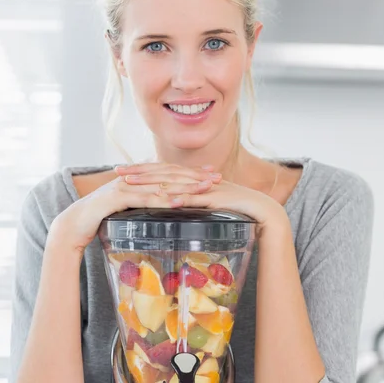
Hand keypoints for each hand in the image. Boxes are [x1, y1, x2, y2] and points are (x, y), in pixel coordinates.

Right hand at [50, 163, 220, 257]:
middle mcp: (133, 178)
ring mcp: (125, 186)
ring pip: (161, 185)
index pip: (170, 172)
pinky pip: (144, 199)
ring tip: (206, 188)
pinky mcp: (116, 198)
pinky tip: (179, 202)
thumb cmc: (102, 218)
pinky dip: (163, 200)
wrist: (73, 224)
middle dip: (195, 177)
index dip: (191, 172)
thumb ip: (145, 204)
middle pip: (170, 175)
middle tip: (217, 179)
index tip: (212, 173)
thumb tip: (166, 207)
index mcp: (138, 179)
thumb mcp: (129, 209)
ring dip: (185, 187)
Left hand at [117, 163, 287, 232]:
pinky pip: (197, 198)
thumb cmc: (240, 212)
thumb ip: (196, 205)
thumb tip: (176, 209)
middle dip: (141, 172)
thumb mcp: (213, 207)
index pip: (167, 171)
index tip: (123, 171)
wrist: (266, 213)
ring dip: (153, 183)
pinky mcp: (220, 199)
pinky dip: (181, 199)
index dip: (145, 170)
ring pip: (177, 183)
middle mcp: (201, 179)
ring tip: (131, 185)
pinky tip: (163, 201)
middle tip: (117, 172)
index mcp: (198, 180)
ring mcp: (210, 188)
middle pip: (167, 172)